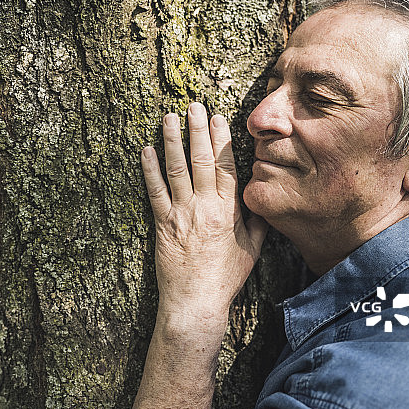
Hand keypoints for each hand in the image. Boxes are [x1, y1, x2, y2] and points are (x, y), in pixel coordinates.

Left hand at [141, 102, 267, 326]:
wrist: (196, 301)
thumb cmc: (226, 278)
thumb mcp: (252, 249)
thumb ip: (257, 220)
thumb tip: (262, 196)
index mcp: (228, 210)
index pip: (226, 166)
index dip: (221, 140)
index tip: (219, 118)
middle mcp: (204, 206)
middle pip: (200, 160)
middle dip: (197, 130)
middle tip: (193, 106)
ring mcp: (181, 214)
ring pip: (176, 170)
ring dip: (172, 141)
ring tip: (169, 117)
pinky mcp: (162, 224)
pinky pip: (154, 192)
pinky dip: (150, 170)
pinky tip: (147, 150)